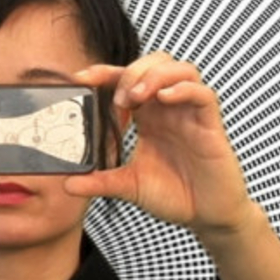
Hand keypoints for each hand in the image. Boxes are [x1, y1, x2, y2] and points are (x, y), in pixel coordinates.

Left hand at [65, 53, 255, 240]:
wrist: (206, 215)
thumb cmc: (174, 195)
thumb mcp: (129, 186)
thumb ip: (100, 182)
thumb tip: (68, 184)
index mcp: (148, 117)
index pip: (127, 81)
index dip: (105, 73)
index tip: (82, 78)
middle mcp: (169, 109)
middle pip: (155, 64)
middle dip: (133, 72)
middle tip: (119, 98)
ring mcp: (191, 114)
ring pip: (180, 70)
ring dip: (155, 76)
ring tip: (137, 96)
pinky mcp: (211, 126)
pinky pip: (203, 95)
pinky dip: (184, 90)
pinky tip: (165, 99)